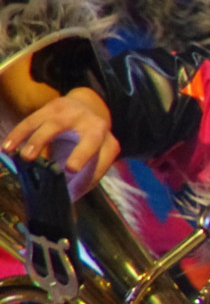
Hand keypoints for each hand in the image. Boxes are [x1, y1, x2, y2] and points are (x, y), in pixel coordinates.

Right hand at [4, 89, 119, 196]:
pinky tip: (7, 147)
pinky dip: (18, 135)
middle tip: (70, 170)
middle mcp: (94, 125)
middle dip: (82, 154)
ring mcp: (73, 114)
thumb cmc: (88, 137)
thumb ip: (86, 175)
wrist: (86, 104)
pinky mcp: (50, 108)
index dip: (95, 174)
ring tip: (24, 157)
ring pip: (54, 127)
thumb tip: (68, 198)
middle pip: (91, 140)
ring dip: (38, 141)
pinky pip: (31, 122)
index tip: (79, 185)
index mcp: (106, 140)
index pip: (106, 159)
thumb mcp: (95, 152)